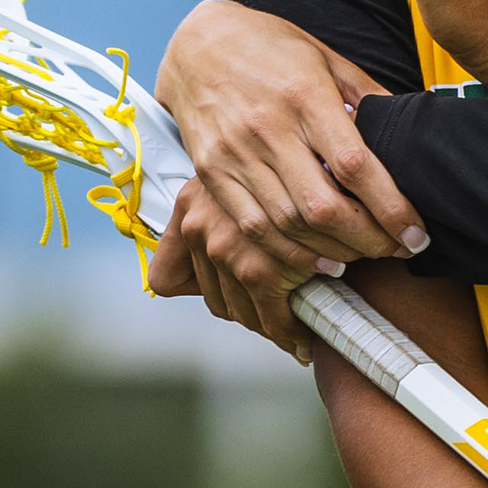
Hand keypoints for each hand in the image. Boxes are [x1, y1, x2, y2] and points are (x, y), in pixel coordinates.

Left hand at [146, 175, 317, 359]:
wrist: (318, 154)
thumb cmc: (285, 166)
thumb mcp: (242, 180)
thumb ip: (224, 215)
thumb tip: (223, 258)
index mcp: (188, 208)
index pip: (168, 278)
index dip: (196, 290)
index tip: (226, 292)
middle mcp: (200, 229)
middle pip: (214, 300)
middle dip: (245, 311)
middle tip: (273, 314)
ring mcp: (228, 251)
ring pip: (241, 313)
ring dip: (268, 324)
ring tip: (290, 325)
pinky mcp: (261, 271)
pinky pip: (273, 318)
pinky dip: (289, 332)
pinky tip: (302, 334)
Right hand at [150, 0, 422, 284]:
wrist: (197, 44)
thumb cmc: (271, 48)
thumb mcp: (328, 57)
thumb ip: (368, 97)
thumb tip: (408, 138)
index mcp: (305, 95)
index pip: (355, 166)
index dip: (392, 208)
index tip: (416, 234)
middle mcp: (268, 128)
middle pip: (322, 207)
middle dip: (369, 240)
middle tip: (397, 250)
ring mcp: (235, 154)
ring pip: (288, 225)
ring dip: (333, 251)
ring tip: (363, 255)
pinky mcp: (211, 173)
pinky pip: (251, 227)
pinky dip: (289, 253)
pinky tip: (318, 259)